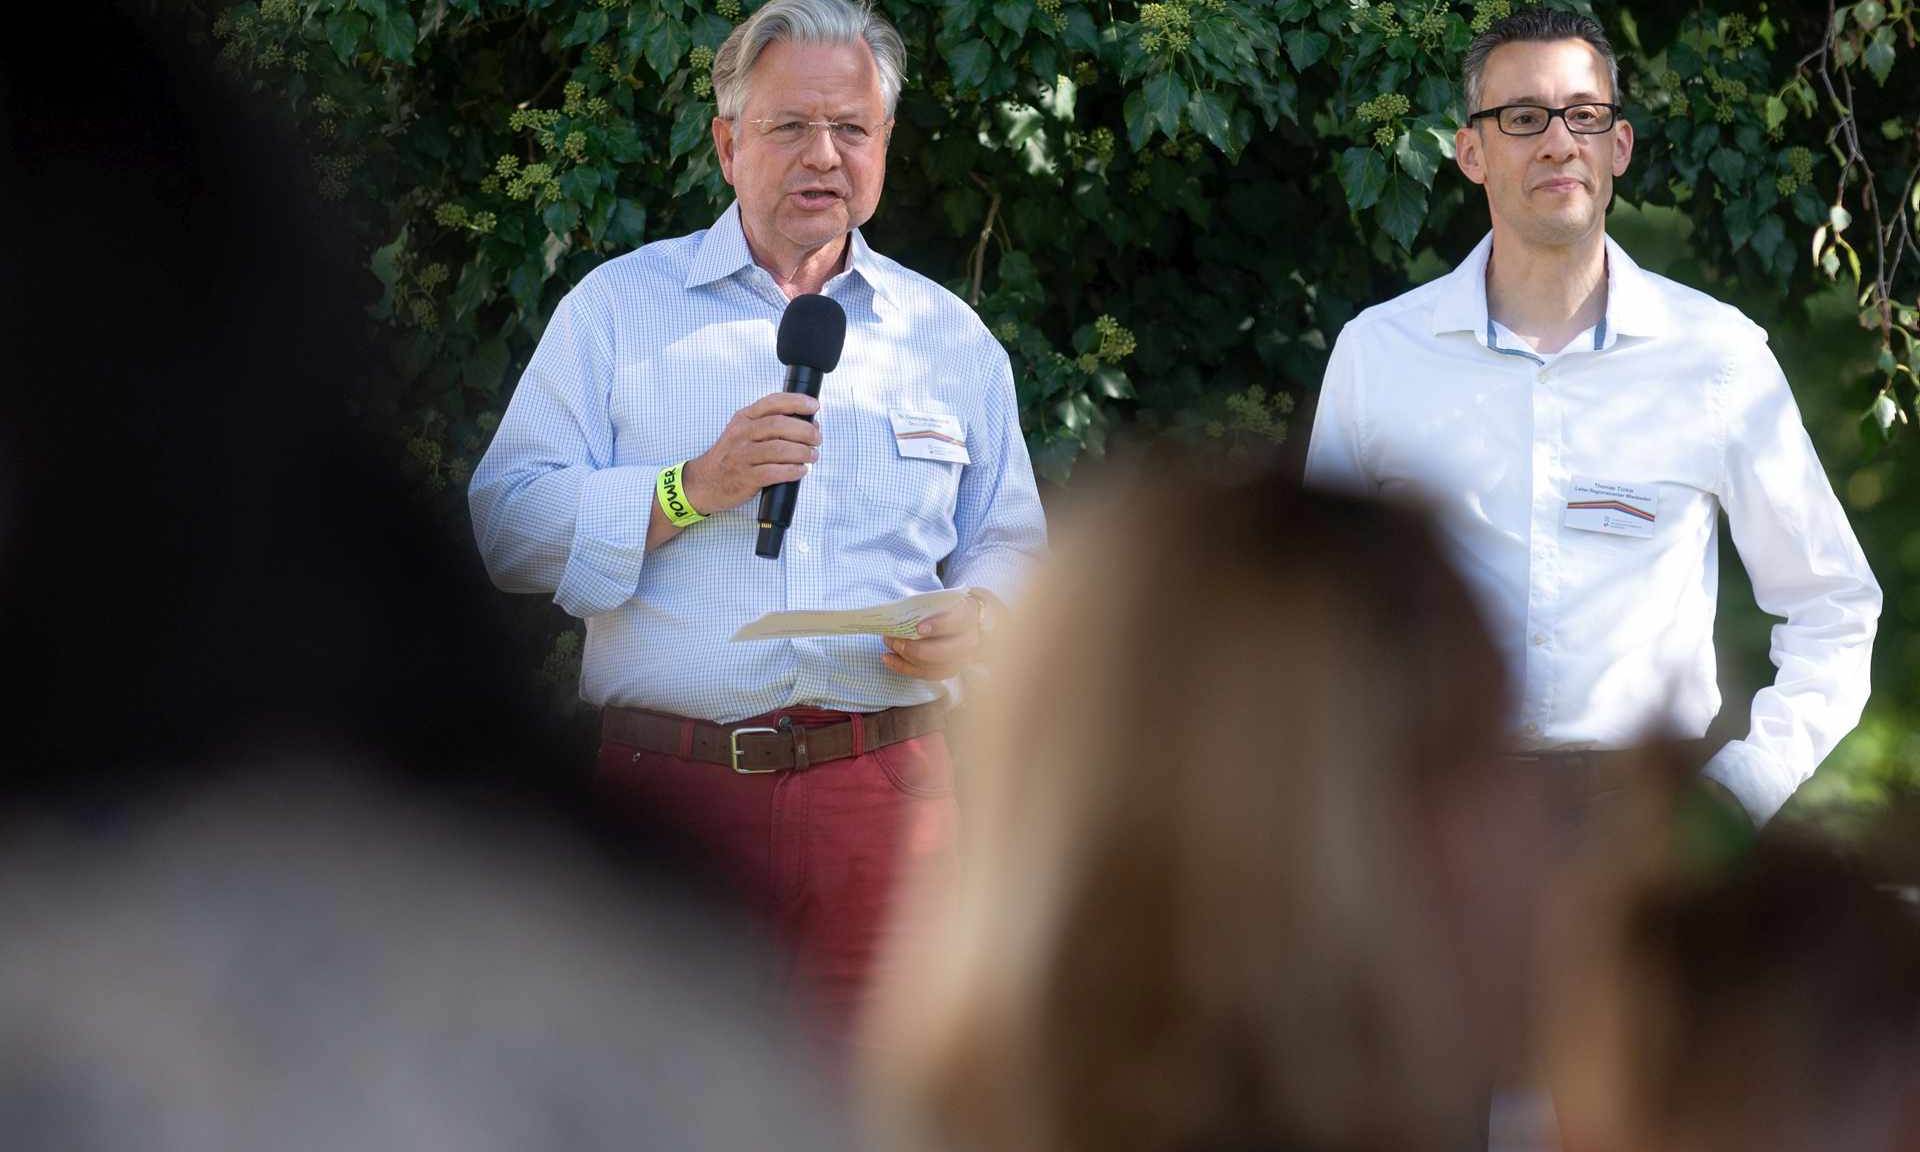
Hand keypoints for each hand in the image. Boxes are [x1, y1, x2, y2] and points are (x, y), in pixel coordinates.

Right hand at [681, 392, 821, 512]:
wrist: (705, 482)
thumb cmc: (732, 455)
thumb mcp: (744, 431)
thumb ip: (770, 424)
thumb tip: (808, 421)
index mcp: (744, 418)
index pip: (773, 402)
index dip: (797, 402)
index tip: (814, 406)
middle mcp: (742, 434)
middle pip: (779, 425)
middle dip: (805, 430)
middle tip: (817, 438)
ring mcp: (742, 456)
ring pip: (779, 449)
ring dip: (802, 452)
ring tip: (812, 455)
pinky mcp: (746, 478)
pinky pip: (774, 472)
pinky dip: (792, 471)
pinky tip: (801, 470)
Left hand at [883, 598, 982, 680]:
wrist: (964, 622)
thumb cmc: (947, 607)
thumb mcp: (942, 600)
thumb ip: (926, 606)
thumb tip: (899, 614)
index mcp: (968, 617)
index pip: (954, 623)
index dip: (937, 626)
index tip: (918, 627)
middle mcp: (968, 642)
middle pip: (941, 652)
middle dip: (913, 648)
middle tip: (893, 639)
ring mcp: (959, 660)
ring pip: (931, 666)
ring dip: (905, 657)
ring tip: (889, 644)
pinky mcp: (947, 671)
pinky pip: (923, 674)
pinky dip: (902, 667)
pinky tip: (887, 658)